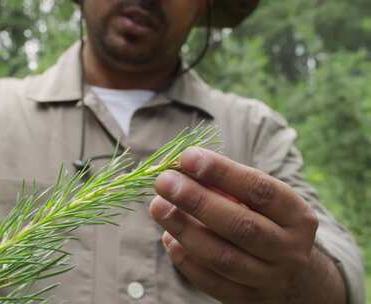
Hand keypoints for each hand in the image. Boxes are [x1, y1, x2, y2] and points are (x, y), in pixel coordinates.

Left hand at [150, 148, 345, 303]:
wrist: (294, 279)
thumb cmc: (267, 224)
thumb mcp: (261, 202)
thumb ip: (228, 185)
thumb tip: (183, 167)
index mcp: (297, 216)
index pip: (259, 190)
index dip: (222, 172)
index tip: (187, 157)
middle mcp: (289, 250)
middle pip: (240, 226)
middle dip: (197, 201)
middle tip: (164, 182)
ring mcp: (269, 280)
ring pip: (222, 257)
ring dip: (184, 229)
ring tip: (158, 207)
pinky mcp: (247, 301)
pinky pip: (210, 282)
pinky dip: (184, 259)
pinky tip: (168, 237)